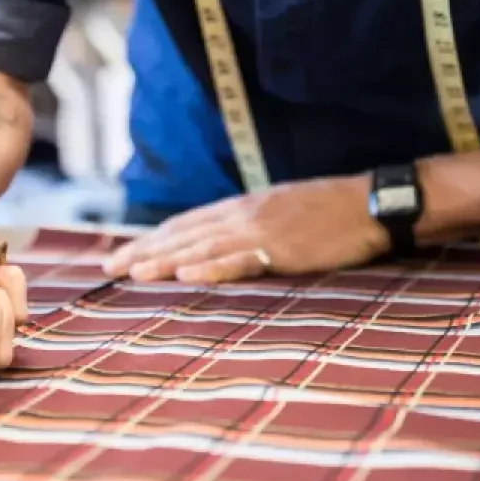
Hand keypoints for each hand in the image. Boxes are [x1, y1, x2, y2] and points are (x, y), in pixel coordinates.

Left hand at [102, 174, 390, 283]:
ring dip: (164, 262)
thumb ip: (249, 225)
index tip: (122, 255)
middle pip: (183, 235)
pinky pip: (240, 260)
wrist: (371, 203)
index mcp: (242, 208)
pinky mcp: (283, 248)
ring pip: (202, 248)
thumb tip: (220, 241)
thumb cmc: (329, 212)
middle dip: (144, 252)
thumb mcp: (281, 212)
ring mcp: (261, 230)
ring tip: (133, 274)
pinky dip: (212, 268)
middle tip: (108, 270)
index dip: (151, 240)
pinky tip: (187, 277)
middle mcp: (243, 215)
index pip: (186, 225)